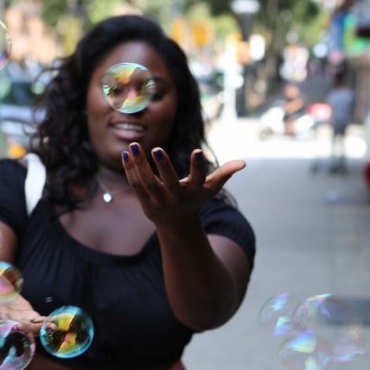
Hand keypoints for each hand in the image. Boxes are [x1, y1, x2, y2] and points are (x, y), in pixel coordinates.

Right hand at [0, 259, 45, 340]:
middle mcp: (0, 318)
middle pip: (4, 325)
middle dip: (12, 328)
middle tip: (18, 328)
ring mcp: (15, 320)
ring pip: (25, 328)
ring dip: (37, 329)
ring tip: (49, 327)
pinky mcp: (28, 318)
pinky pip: (38, 323)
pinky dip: (47, 323)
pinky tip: (57, 325)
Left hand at [121, 142, 244, 224]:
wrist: (177, 225)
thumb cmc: (195, 200)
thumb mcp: (210, 188)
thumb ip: (225, 174)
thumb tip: (243, 163)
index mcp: (194, 193)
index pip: (198, 179)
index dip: (198, 167)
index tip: (197, 151)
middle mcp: (176, 198)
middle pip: (170, 183)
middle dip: (164, 167)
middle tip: (157, 148)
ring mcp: (159, 202)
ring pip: (147, 183)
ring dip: (140, 164)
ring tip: (134, 145)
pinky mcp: (145, 203)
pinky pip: (136, 186)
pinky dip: (130, 170)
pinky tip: (126, 154)